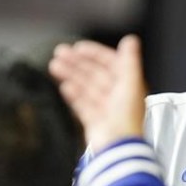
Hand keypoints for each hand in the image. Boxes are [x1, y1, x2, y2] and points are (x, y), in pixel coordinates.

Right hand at [49, 35, 147, 149]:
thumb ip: (130, 60)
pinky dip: (73, 94)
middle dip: (77, 62)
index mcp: (128, 84)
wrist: (117, 146)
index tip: (79, 47)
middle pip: (94, 73)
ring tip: (54, 66)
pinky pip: (82, 104)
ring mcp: (105, 109)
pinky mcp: (94, 121)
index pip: (110, 63)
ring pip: (85, 87)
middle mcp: (117, 95)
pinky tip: (64, 86)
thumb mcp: (131, 83)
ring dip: (70, 75)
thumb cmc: (128, 118)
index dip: (94, 53)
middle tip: (60, 53)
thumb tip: (131, 39)